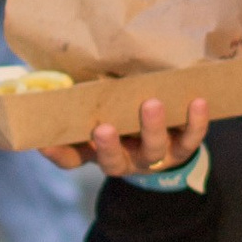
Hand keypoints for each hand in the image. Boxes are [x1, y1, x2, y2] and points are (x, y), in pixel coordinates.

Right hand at [43, 93, 211, 179]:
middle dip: (108, 146)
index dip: (58, 154)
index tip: (43, 142)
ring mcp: (155, 157)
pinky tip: (197, 101)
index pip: (72, 159)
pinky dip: (196, 122)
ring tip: (152, 104)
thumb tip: (45, 79)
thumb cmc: (125, 121)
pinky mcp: (183, 149)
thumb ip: (79, 104)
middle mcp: (125, 160)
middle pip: (114, 161)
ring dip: (152, 129)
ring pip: (153, 150)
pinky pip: (191, 139)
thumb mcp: (101, 114)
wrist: (169, 144)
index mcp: (98, 153)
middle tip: (102, 129)